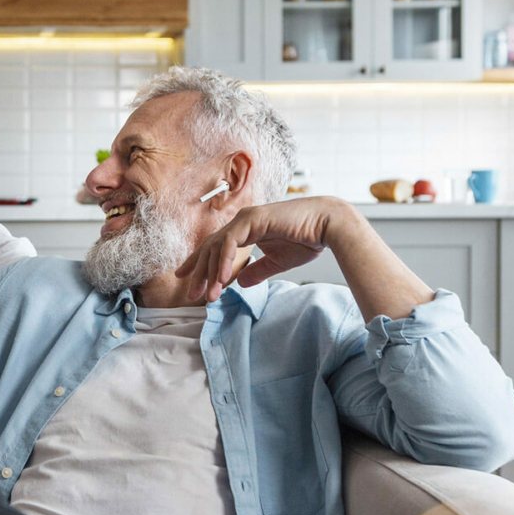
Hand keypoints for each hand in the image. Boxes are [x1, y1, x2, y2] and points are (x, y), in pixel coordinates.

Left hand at [175, 197, 361, 301]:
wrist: (328, 226)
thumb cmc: (307, 239)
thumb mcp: (276, 262)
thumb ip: (257, 271)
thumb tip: (241, 283)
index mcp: (245, 229)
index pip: (215, 247)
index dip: (198, 263)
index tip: (185, 279)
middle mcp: (241, 221)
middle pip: (210, 248)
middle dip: (199, 273)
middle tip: (190, 295)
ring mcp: (245, 218)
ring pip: (217, 247)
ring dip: (211, 273)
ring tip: (208, 296)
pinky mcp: (253, 219)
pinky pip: (230, 242)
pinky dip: (224, 261)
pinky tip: (222, 279)